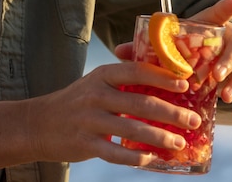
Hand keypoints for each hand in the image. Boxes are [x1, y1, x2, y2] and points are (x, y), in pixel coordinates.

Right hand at [27, 61, 200, 166]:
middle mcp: (96, 95)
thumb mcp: (95, 82)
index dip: (162, 77)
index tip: (185, 84)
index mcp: (101, 75)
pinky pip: (115, 153)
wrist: (39, 123)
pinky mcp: (85, 144)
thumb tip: (161, 82)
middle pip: (140, 102)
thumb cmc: (76, 102)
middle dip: (171, 112)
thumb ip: (122, 80)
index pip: (136, 71)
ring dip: (160, 137)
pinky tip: (151, 159)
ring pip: (132, 129)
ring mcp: (90, 120)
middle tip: (192, 119)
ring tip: (179, 142)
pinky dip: (135, 157)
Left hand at [116, 0, 231, 113]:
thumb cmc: (187, 51)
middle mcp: (231, 39)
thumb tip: (119, 51)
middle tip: (216, 76)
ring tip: (224, 97)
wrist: (208, 60)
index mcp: (211, 27)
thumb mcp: (173, 46)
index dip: (225, 8)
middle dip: (229, 61)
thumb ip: (150, 48)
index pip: (218, 15)